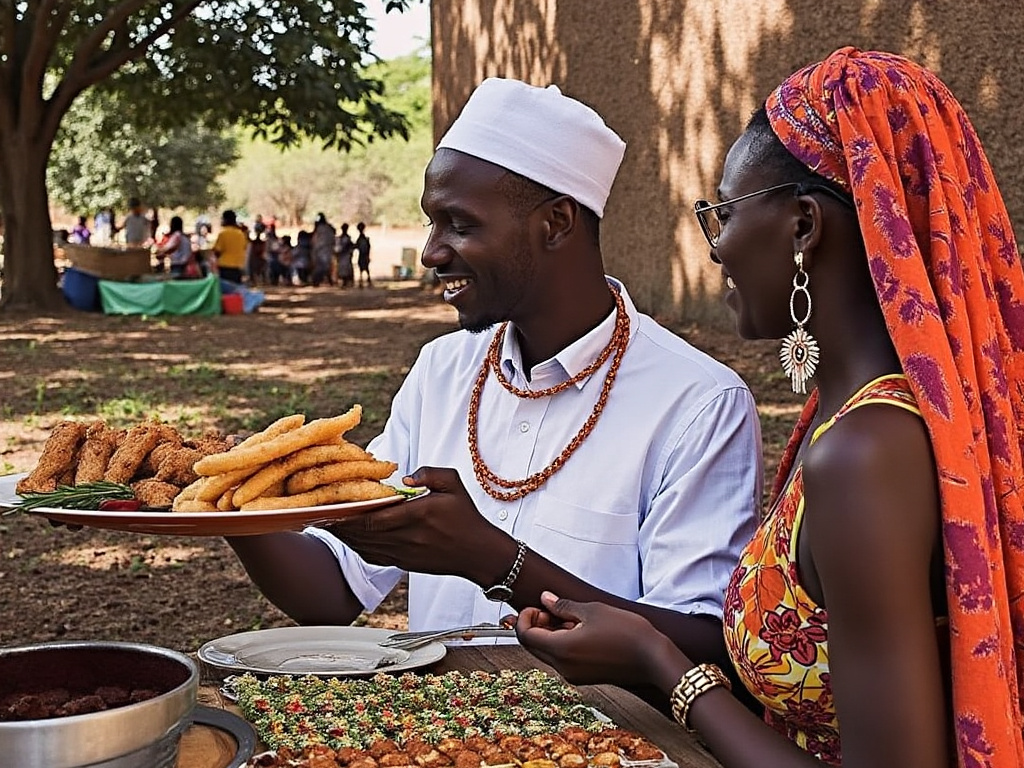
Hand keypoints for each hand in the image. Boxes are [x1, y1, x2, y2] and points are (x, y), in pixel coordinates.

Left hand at [325, 467, 507, 580]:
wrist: (478, 553)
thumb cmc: (466, 516)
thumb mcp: (454, 483)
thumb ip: (429, 473)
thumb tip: (404, 477)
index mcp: (416, 515)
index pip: (374, 517)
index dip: (349, 513)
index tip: (330, 503)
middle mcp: (406, 538)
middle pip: (362, 533)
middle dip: (338, 523)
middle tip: (317, 512)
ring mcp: (403, 554)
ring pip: (364, 546)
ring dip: (343, 536)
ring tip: (325, 523)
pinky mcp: (403, 564)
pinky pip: (372, 556)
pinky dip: (356, 547)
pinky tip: (347, 538)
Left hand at [515, 591, 671, 686]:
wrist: (654, 659)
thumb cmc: (626, 632)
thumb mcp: (592, 611)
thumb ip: (563, 606)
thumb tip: (545, 599)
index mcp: (561, 649)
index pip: (525, 635)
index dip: (525, 617)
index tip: (538, 606)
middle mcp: (562, 667)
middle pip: (533, 646)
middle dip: (536, 626)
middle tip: (552, 609)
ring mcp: (573, 675)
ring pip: (547, 653)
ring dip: (550, 634)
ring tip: (571, 618)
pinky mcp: (583, 677)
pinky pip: (562, 660)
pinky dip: (562, 644)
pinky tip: (580, 631)